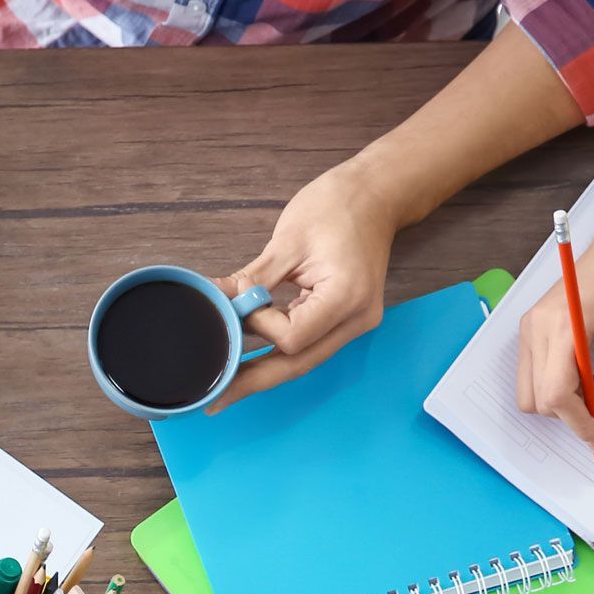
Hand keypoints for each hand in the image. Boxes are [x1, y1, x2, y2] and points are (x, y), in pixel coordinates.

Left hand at [211, 159, 399, 409]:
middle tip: (215, 399)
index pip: (292, 337)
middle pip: (298, 365)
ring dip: (263, 371)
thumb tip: (217, 300)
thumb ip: (253, 277)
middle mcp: (356, 321)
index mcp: (346, 298)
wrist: (377, 194)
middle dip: (254, 380)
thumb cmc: (338, 205)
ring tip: (227, 384)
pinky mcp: (345, 321)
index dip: (259, 325)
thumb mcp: (289, 238)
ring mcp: (354, 325)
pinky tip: (250, 358)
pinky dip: (277, 350)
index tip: (238, 300)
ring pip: (302, 361)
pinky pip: (308, 345)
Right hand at [518, 200, 593, 447]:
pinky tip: (586, 373)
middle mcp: (537, 325)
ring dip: (562, 404)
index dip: (579, 425)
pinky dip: (557, 389)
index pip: (556, 395)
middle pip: (537, 402)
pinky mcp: (532, 328)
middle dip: (571, 415)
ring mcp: (529, 326)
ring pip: (530, 395)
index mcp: (564, 323)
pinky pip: (533, 377)